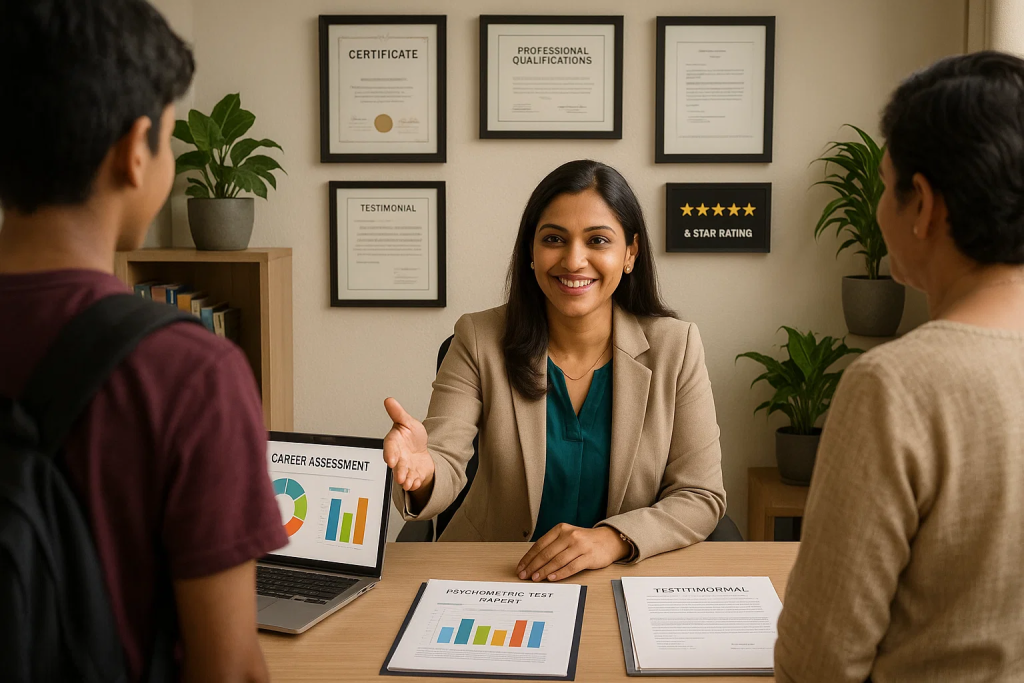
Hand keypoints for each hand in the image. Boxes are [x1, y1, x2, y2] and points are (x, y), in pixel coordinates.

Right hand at [383, 397, 433, 491]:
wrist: (421, 450)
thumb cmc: (411, 436)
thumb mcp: (407, 421)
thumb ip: (398, 413)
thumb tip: (389, 400)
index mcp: (394, 444)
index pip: (390, 448)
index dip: (390, 454)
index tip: (390, 460)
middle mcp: (398, 457)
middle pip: (397, 465)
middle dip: (399, 471)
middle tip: (400, 477)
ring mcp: (405, 468)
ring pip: (404, 475)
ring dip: (405, 480)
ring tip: (407, 482)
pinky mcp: (414, 475)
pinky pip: (413, 480)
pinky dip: (414, 483)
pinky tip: (416, 483)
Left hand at [516, 524, 630, 581]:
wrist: (608, 540)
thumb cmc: (584, 541)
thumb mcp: (567, 537)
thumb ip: (552, 546)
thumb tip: (533, 562)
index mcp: (561, 529)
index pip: (540, 544)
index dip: (529, 557)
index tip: (521, 567)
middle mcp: (569, 535)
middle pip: (546, 553)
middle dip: (533, 566)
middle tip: (524, 575)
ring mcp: (580, 545)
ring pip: (557, 560)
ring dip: (544, 571)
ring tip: (535, 578)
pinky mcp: (589, 556)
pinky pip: (571, 567)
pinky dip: (560, 573)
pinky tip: (552, 578)